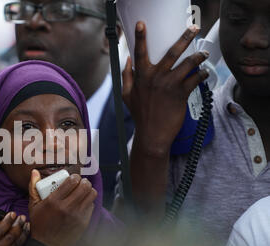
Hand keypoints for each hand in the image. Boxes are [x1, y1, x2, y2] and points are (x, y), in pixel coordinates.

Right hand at [28, 170, 96, 245]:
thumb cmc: (39, 224)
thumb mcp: (33, 205)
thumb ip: (33, 186)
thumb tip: (35, 172)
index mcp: (53, 201)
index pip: (72, 181)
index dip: (74, 177)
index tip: (72, 178)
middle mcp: (67, 208)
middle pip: (85, 186)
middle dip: (83, 182)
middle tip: (79, 183)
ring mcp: (77, 216)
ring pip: (91, 195)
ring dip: (88, 191)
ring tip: (82, 192)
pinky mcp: (83, 223)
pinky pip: (91, 206)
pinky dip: (88, 202)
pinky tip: (81, 203)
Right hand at [122, 22, 209, 156]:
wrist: (152, 134)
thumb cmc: (140, 115)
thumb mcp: (127, 95)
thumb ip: (127, 76)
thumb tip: (128, 60)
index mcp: (141, 76)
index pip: (139, 52)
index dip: (140, 37)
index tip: (142, 24)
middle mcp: (155, 77)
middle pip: (172, 52)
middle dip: (184, 37)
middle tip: (193, 28)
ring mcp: (169, 85)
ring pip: (188, 64)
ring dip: (198, 56)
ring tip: (204, 53)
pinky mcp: (181, 94)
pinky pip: (195, 79)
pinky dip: (202, 75)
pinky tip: (205, 73)